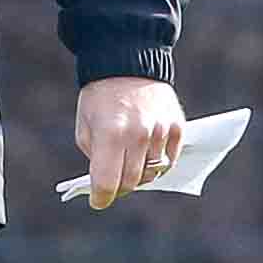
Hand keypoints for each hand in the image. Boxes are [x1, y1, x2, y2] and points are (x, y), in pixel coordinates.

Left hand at [74, 76, 187, 210]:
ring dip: (139, 176)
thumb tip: (108, 182)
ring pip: (152, 174)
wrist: (129, 61)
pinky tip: (145, 159)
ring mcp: (161, 131)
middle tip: (112, 187)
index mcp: (110, 134)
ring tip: (129, 168)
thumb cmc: (100, 97)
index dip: (101, 198)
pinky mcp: (177, 127)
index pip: (108, 182)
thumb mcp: (85, 127)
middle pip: (131, 182)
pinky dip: (157, 166)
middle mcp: (138, 134)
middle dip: (118, 189)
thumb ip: (95, 157)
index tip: (97, 202)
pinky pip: (169, 161)